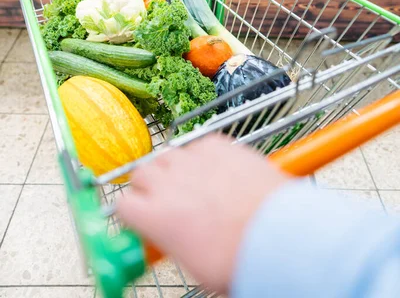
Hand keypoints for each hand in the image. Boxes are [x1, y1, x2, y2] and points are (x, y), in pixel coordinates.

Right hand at [117, 135, 288, 293]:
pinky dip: (204, 155)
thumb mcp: (194, 264)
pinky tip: (219, 170)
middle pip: (140, 172)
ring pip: (168, 154)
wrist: (278, 234)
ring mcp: (193, 159)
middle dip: (150, 184)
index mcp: (156, 217)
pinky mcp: (217, 144)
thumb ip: (171, 242)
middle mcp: (168, 183)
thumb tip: (167, 237)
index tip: (142, 215)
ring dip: (174, 167)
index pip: (122, 204)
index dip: (133, 210)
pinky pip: (199, 144)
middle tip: (167, 197)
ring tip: (194, 182)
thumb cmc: (240, 257)